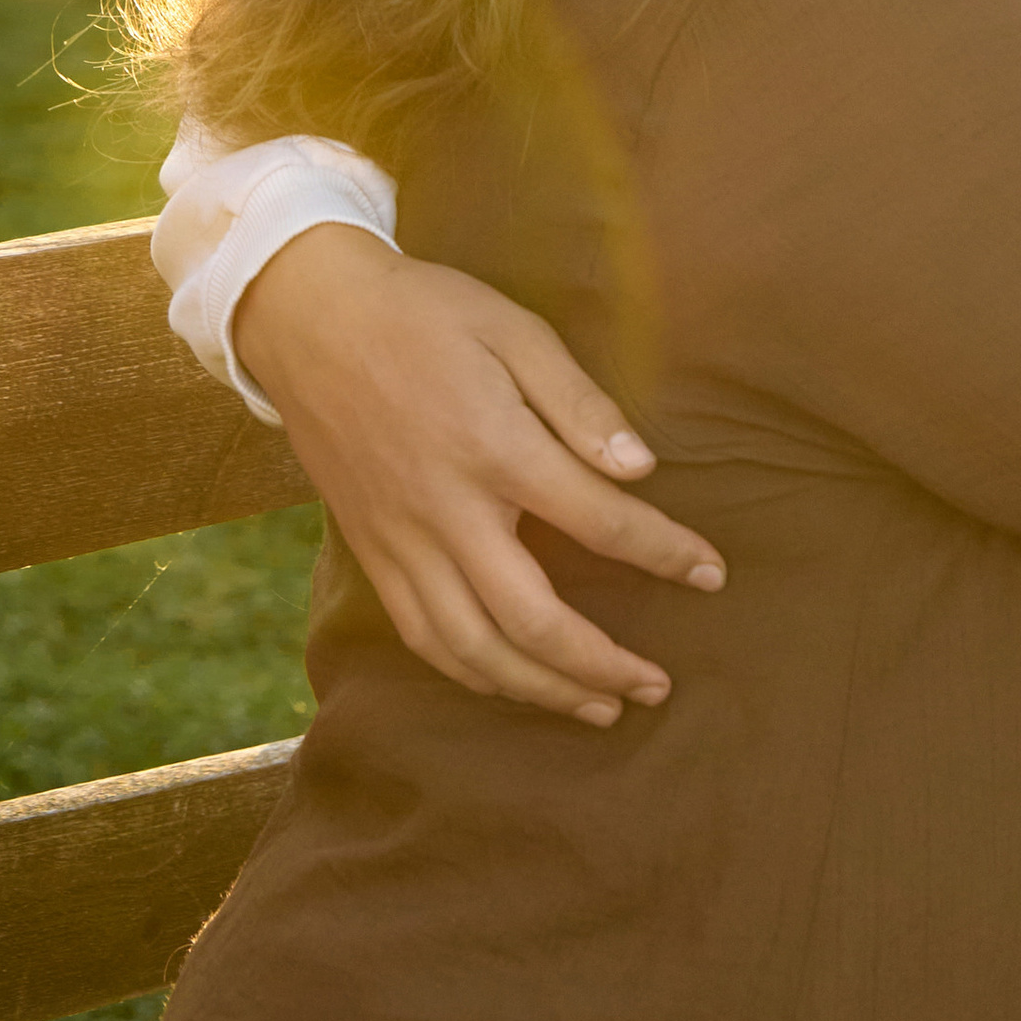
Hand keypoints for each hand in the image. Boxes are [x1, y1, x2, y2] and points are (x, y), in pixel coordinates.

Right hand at [235, 225, 725, 723]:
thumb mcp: (514, 329)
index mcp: (494, 447)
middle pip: (532, 620)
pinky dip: (475, 674)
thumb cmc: (424, 313)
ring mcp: (401, 542)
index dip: (663, 553)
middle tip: (656, 686)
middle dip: (601, 664)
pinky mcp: (370, 554)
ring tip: (599, 707)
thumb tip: (641, 468)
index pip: (598, 520)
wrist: (309, 319)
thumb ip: (579, 403)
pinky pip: (423, 638)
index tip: (711, 575)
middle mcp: (446, 511)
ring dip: (542, 691)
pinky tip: (513, 682)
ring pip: (474, 650)